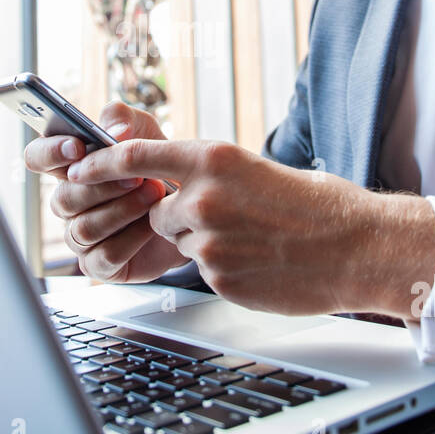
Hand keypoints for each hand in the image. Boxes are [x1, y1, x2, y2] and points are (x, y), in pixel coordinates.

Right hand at [22, 101, 186, 282]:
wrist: (189, 205)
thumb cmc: (157, 165)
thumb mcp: (145, 131)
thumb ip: (124, 119)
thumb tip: (113, 131)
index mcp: (69, 167)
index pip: (37, 158)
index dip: (50, 153)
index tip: (78, 147)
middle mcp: (69, 202)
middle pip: (63, 199)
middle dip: (102, 187)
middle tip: (136, 175)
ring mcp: (80, 236)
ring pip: (84, 229)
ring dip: (121, 211)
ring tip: (153, 195)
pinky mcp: (100, 263)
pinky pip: (104, 256)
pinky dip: (131, 240)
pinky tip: (153, 225)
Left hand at [65, 139, 434, 317]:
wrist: (356, 246)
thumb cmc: (315, 204)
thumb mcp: (255, 169)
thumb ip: (207, 173)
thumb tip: (167, 180)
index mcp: (214, 158)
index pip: (137, 155)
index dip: (101, 165)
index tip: (78, 169)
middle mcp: (204, 196)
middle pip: (159, 213)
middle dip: (182, 219)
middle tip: (231, 219)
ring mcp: (208, 241)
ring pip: (180, 245)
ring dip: (204, 245)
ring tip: (253, 240)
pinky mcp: (217, 277)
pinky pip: (201, 273)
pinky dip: (224, 269)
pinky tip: (259, 262)